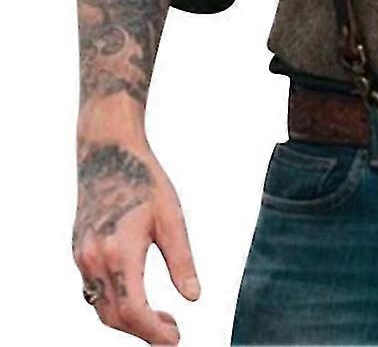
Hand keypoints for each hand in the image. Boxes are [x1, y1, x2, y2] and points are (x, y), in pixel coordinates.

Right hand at [73, 130, 199, 344]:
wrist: (108, 154)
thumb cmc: (145, 181)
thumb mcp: (172, 218)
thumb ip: (182, 260)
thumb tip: (194, 297)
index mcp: (117, 253)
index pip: (133, 310)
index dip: (154, 332)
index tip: (176, 339)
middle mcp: (93, 261)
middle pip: (115, 316)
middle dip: (144, 331)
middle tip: (174, 332)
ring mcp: (82, 258)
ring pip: (101, 307)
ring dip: (129, 320)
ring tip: (161, 319)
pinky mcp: (79, 252)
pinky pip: (93, 292)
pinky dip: (115, 304)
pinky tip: (139, 298)